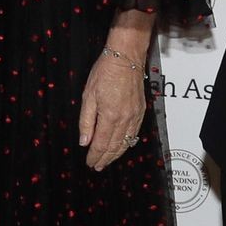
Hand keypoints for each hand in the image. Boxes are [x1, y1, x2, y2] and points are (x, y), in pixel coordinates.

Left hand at [79, 48, 146, 171]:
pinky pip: (134, 133)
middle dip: (105, 158)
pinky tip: (122, 146)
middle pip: (115, 146)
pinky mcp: (141, 111)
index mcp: (110, 116)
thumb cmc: (105, 73)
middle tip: (97, 166)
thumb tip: (84, 141)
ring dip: (116, 154)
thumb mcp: (88, 96)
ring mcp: (135, 116)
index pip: (102, 143)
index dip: (95, 156)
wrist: (126, 58)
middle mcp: (125, 119)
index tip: (89, 162)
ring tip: (107, 161)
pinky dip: (127, 143)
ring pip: (126, 142)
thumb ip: (86, 121)